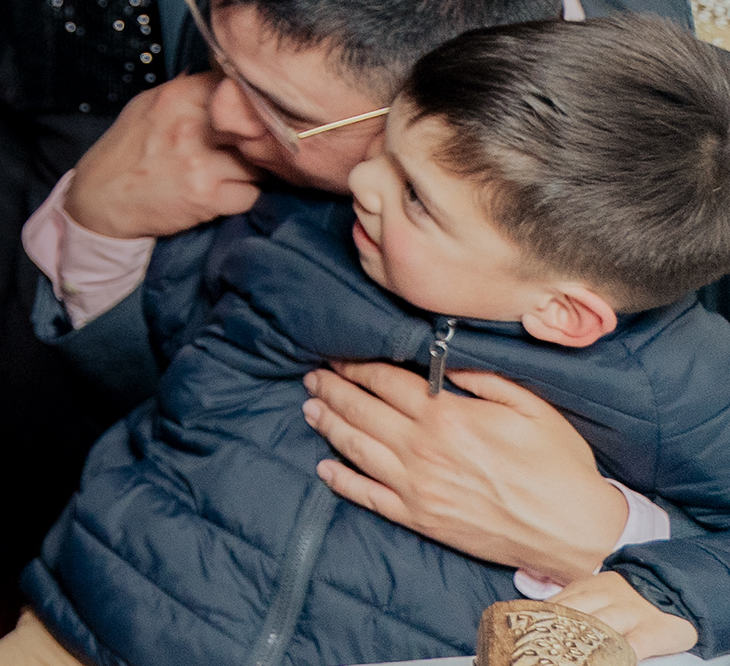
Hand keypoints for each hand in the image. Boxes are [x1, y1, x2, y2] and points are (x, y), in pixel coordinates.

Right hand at [68, 72, 262, 240]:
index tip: (244, 116)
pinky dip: (242, 197)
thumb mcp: (146, 106)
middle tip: (245, 148)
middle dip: (257, 139)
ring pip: (260, 163)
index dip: (246, 104)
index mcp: (176, 97)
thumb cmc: (126, 151)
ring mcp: (200, 163)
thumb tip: (223, 79)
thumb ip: (185, 91)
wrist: (101, 197)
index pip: (237, 88)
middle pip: (256, 126)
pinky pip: (251, 195)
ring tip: (231, 173)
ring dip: (252, 171)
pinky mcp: (207, 198)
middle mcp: (190, 125)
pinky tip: (223, 194)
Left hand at [307, 362, 626, 581]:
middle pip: (361, 410)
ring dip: (328, 425)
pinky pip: (369, 497)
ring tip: (311, 408)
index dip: (356, 366)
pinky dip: (341, 480)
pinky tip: (324, 468)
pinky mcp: (421, 519)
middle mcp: (423, 449)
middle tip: (314, 376)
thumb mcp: (531, 406)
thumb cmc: (560, 466)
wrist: (576, 532)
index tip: (338, 356)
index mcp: (447, 415)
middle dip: (332, 389)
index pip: (385, 381)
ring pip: (356, 448)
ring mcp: (417, 487)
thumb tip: (445, 358)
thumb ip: (483, 377)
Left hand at [551, 571, 699, 660]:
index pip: (556, 605)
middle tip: (546, 651)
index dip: (540, 622)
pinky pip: (637, 643)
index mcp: (585, 590)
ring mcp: (629, 615)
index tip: (525, 636)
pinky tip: (616, 660)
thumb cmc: (625, 596)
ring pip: (602, 629)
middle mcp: (605, 600)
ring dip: (586, 644)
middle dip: (558, 634)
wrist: (671, 585)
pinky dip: (624, 653)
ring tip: (573, 657)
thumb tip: (537, 618)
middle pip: (575, 616)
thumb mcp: (594, 592)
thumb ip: (570, 603)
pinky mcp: (653, 630)